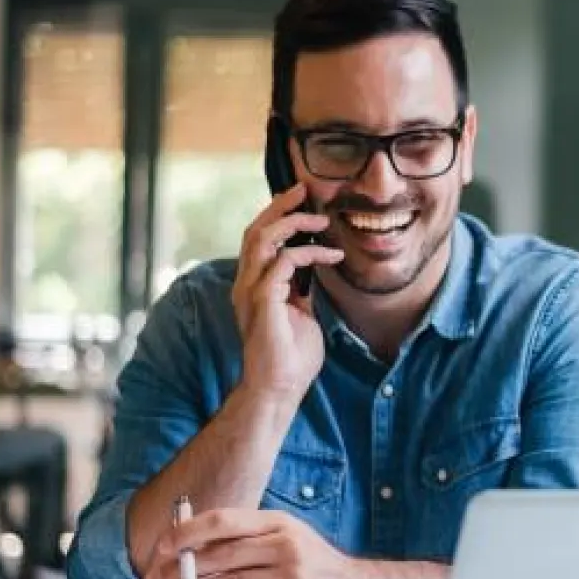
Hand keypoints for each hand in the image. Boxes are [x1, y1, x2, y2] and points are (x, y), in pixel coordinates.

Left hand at [145, 508, 364, 578]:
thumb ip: (247, 540)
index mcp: (278, 522)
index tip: (163, 545)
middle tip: (155, 578)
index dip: (189, 531)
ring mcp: (290, 577)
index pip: (225, 520)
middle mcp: (285, 545)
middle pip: (222, 554)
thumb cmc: (314, 564)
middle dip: (182, 567)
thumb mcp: (286, 537)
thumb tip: (196, 544)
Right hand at [232, 184, 343, 402]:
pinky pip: (283, 261)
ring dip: (292, 222)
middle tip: (304, 190)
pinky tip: (332, 256)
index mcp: (253, 286)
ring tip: (319, 219)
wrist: (280, 389)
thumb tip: (312, 272)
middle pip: (254, 230)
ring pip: (262, 238)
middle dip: (279, 206)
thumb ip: (300, 291)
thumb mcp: (300, 314)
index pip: (258, 240)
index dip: (277, 217)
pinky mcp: (263, 300)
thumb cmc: (291, 357)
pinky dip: (309, 253)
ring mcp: (250, 291)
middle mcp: (246, 284)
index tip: (302, 202)